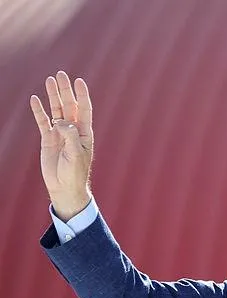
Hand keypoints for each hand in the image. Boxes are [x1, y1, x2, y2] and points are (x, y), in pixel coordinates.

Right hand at [30, 71, 92, 220]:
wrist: (64, 188)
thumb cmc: (75, 173)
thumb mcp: (76, 154)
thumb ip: (70, 135)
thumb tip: (61, 121)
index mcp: (84, 134)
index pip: (84, 110)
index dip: (82, 95)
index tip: (79, 81)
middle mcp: (72, 131)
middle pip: (69, 106)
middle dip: (65, 90)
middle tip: (61, 74)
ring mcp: (59, 134)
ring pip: (56, 110)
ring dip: (53, 96)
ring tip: (49, 80)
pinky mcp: (48, 139)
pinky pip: (43, 121)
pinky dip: (39, 111)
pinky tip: (35, 99)